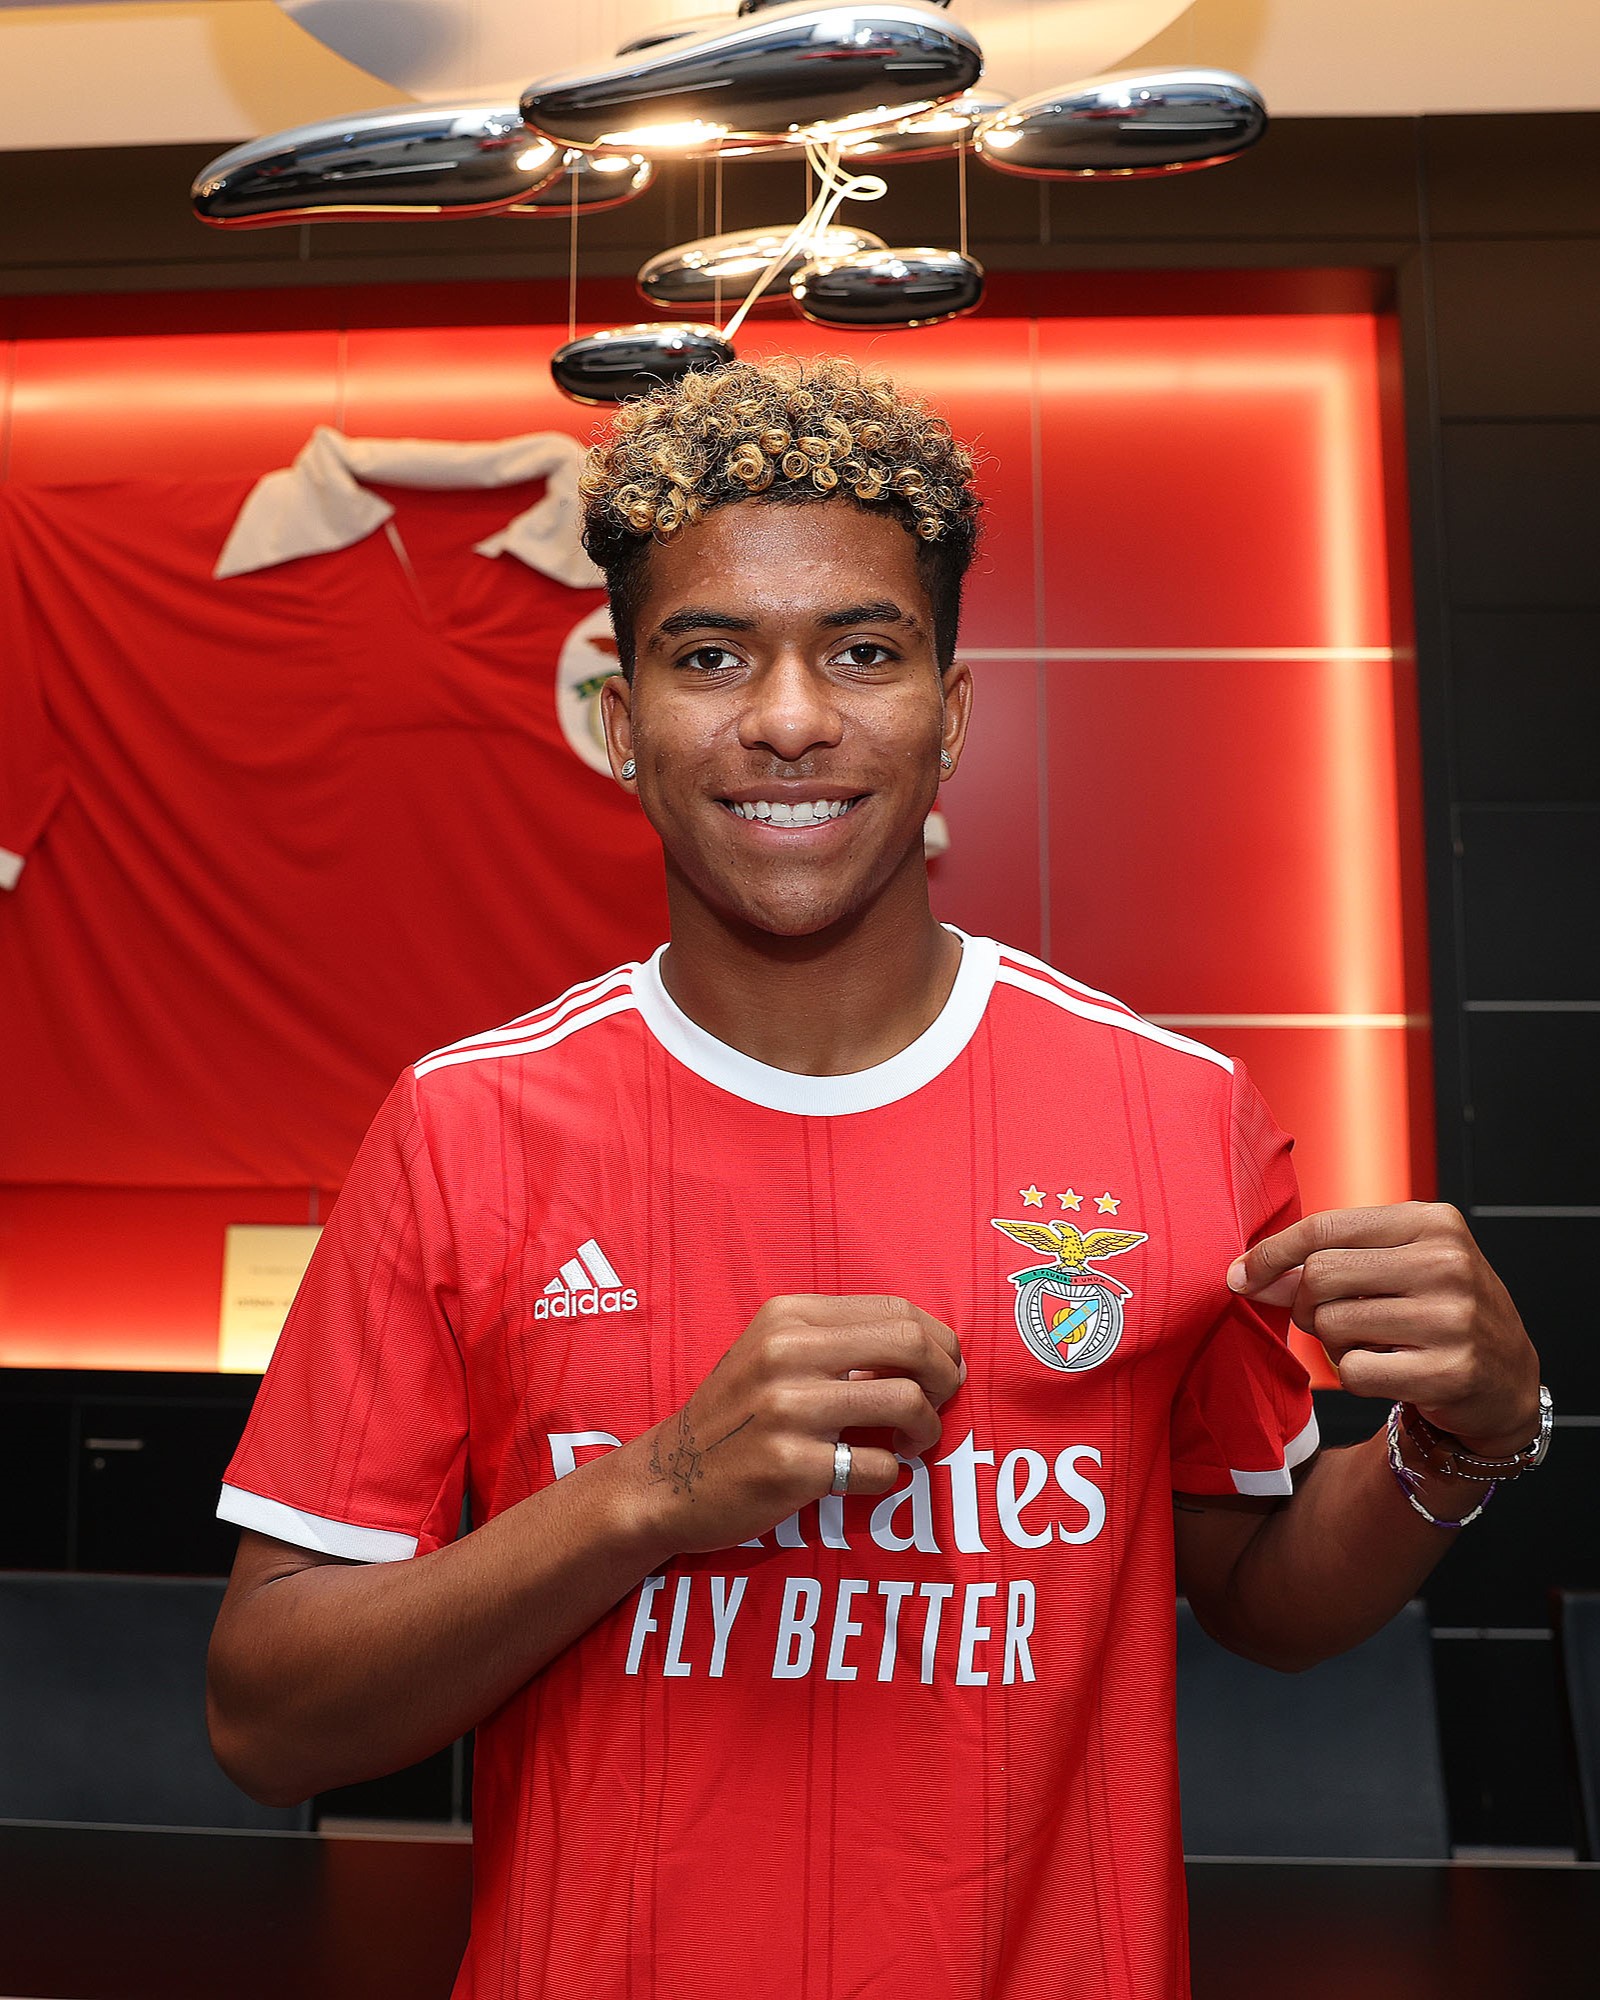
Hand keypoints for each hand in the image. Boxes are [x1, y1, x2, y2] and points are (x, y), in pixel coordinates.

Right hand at [630, 1294, 963, 1556]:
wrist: (668, 1477)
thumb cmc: (736, 1414)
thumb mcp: (773, 1353)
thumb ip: (839, 1340)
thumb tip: (933, 1348)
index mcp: (789, 1316)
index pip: (896, 1308)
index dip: (939, 1340)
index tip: (946, 1367)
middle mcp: (787, 1353)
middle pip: (911, 1345)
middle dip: (945, 1377)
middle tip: (941, 1403)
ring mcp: (787, 1410)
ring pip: (906, 1403)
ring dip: (927, 1428)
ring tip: (911, 1442)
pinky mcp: (791, 1466)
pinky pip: (879, 1467)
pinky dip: (889, 1474)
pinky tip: (868, 1474)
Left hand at [1227, 1202, 1540, 1455]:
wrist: (1506, 1376)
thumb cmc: (1438, 1309)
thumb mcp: (1396, 1265)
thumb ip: (1327, 1262)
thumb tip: (1247, 1275)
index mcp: (1432, 1222)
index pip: (1325, 1228)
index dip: (1272, 1253)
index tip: (1242, 1274)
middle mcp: (1447, 1263)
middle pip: (1320, 1276)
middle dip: (1306, 1304)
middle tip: (1330, 1318)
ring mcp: (1452, 1319)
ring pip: (1332, 1325)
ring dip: (1333, 1342)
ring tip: (1373, 1342)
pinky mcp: (1448, 1372)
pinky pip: (1353, 1371)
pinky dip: (1355, 1375)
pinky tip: (1390, 1370)